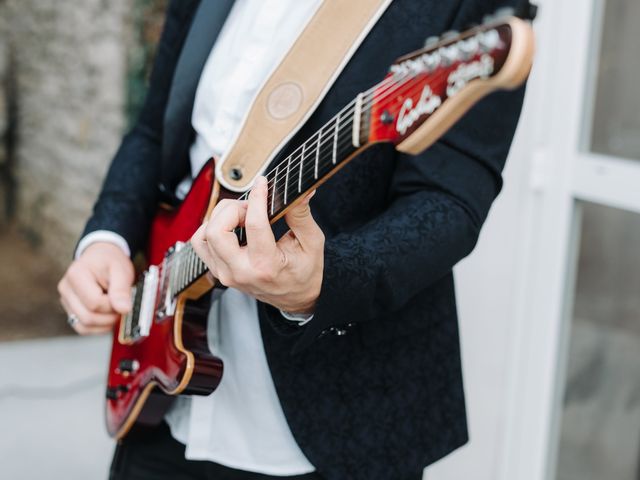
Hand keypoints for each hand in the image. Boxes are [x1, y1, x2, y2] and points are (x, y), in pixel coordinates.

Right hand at [58, 242, 133, 334]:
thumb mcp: (121, 270)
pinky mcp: (70, 310)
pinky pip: (82, 328)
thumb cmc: (110, 261)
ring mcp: (66, 301)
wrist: (101, 257)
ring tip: (114, 308)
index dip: (112, 305)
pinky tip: (108, 316)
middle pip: (88, 317)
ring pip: (84, 326)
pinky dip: (98, 328)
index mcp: (76, 275)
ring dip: (105, 323)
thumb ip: (121, 290)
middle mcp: (66, 289)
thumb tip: (124, 309)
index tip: (122, 298)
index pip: (94, 303)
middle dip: (110, 316)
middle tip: (121, 305)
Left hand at [192, 177, 323, 313]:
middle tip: (251, 207)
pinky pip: (201, 244)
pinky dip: (211, 228)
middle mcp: (240, 272)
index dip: (257, 197)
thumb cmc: (304, 272)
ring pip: (204, 235)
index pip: (254, 224)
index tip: (262, 183)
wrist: (295, 299)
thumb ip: (301, 215)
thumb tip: (301, 190)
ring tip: (241, 216)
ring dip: (220, 217)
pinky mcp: (218, 272)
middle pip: (217, 230)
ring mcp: (225, 274)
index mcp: (266, 266)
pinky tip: (231, 226)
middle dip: (233, 209)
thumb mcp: (311, 243)